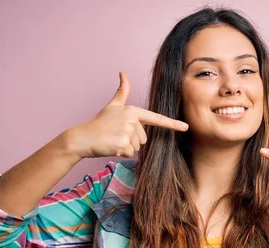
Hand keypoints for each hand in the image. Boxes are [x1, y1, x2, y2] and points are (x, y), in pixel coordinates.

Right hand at [64, 71, 188, 158]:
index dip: (172, 124)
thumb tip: (123, 72)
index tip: (185, 127)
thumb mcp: (112, 105)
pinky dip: (121, 153)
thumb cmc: (99, 122)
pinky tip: (111, 146)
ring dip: (126, 147)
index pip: (156, 118)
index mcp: (133, 111)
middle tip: (116, 135)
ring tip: (113, 140)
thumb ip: (122, 91)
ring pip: (137, 147)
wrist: (83, 137)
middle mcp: (132, 120)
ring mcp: (127, 132)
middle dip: (131, 141)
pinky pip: (130, 154)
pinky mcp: (123, 144)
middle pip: (144, 139)